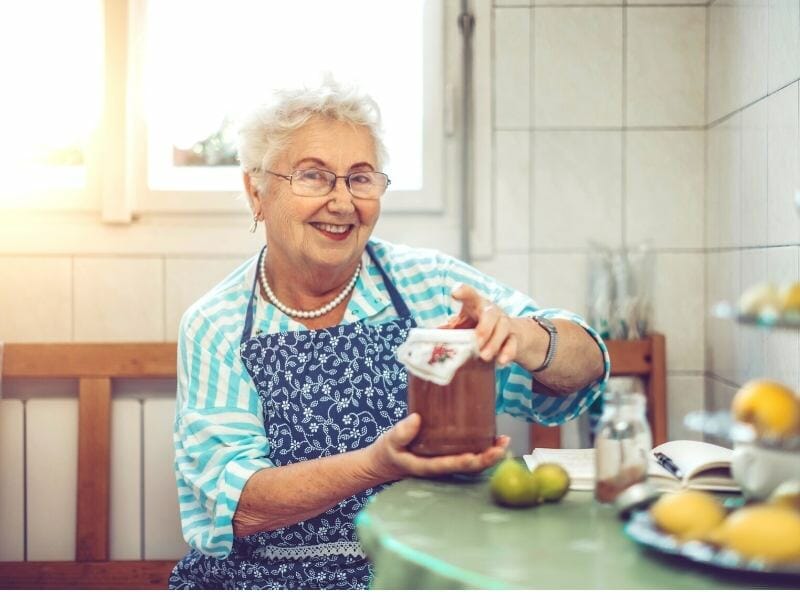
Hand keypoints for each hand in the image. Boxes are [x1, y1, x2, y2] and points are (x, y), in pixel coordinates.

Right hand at [366, 413, 509, 481]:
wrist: (385, 463)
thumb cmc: (389, 451)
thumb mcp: (390, 441)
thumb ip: (402, 432)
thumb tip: (417, 418)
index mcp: (426, 466)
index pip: (449, 466)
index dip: (465, 462)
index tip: (477, 455)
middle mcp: (440, 468)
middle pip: (468, 467)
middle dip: (487, 459)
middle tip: (502, 446)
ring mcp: (446, 464)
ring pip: (472, 464)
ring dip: (490, 454)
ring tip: (504, 441)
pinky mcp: (448, 457)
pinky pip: (469, 457)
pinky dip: (483, 450)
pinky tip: (493, 439)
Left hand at [440, 284, 519, 365]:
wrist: (512, 334)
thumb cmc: (481, 326)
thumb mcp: (464, 324)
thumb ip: (449, 329)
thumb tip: (429, 336)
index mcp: (476, 305)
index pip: (470, 294)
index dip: (463, 291)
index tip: (455, 294)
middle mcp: (492, 311)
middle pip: (491, 314)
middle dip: (484, 328)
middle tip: (476, 343)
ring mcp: (505, 323)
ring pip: (504, 328)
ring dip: (494, 343)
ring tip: (484, 356)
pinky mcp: (515, 338)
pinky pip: (513, 344)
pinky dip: (507, 352)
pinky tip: (500, 362)